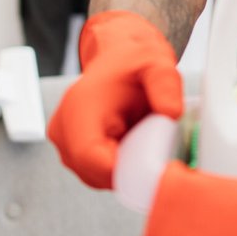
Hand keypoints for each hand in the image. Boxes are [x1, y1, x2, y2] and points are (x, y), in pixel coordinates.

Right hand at [47, 11, 182, 188]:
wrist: (118, 58)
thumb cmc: (132, 63)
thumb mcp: (158, 66)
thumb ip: (166, 86)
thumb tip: (172, 113)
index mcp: (80, 107)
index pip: (89, 157)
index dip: (122, 170)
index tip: (152, 166)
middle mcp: (65, 127)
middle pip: (95, 174)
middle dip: (129, 170)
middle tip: (154, 148)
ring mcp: (64, 141)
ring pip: (96, 177)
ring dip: (123, 168)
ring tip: (140, 140)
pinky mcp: (70, 150)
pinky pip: (96, 173)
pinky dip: (117, 166)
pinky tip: (130, 145)